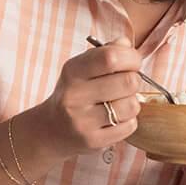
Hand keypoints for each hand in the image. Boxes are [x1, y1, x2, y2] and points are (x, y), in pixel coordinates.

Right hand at [37, 36, 142, 156]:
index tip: (133, 62)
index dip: (131, 57)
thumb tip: (126, 44)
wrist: (51, 130)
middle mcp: (74, 96)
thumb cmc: (75, 93)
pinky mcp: (93, 141)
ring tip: (119, 103)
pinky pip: (129, 126)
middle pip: (128, 81)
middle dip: (134, 80)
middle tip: (126, 84)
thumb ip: (106, 52)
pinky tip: (115, 119)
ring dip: (132, 102)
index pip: (111, 57)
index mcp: (73, 72)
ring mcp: (83, 121)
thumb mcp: (82, 68)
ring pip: (131, 105)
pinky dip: (128, 121)